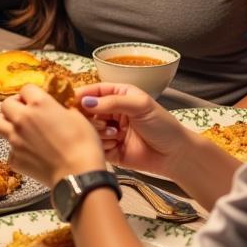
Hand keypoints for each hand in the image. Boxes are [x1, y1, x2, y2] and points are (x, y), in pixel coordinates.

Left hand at [0, 84, 105, 186]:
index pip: (26, 89)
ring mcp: (14, 139)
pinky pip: (8, 149)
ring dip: (4, 123)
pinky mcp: (13, 158)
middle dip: (15, 106)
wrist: (78, 175)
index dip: (32, 94)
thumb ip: (61, 108)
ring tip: (17, 129)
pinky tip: (31, 153)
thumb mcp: (78, 117)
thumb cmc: (83, 145)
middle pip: (5, 104)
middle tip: (25, 113)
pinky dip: (17, 149)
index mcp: (38, 104)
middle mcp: (21, 119)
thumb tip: (57, 107)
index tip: (38, 101)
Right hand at [76, 84, 191, 178]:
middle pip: (85, 111)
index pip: (92, 91)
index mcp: (117, 95)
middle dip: (90, 116)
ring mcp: (108, 131)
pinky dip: (102, 144)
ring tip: (116, 134)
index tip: (70, 101)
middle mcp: (109, 112)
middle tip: (103, 122)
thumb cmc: (162, 125)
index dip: (80, 95)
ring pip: (88, 129)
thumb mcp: (140, 105)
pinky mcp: (108, 149)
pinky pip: (95, 145)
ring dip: (99, 131)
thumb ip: (112, 102)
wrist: (175, 155)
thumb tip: (85, 102)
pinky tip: (116, 144)